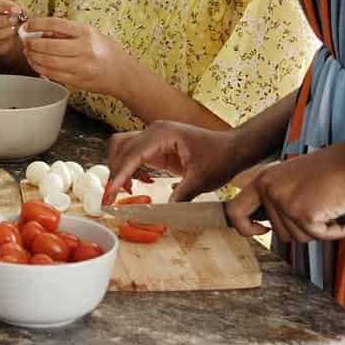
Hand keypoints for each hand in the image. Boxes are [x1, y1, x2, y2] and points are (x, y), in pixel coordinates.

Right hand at [0, 0, 21, 56]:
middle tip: (15, 20)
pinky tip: (12, 36)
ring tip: (16, 28)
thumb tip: (22, 11)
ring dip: (6, 32)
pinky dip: (6, 42)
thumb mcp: (3, 3)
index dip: (2, 6)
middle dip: (0, 21)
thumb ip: (11, 6)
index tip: (16, 8)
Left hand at [19, 17, 133, 99]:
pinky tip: (36, 64)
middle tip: (25, 41)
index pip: (56, 24)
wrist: (122, 73)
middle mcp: (84, 49)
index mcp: (86, 33)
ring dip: (33, 57)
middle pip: (48, 46)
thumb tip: (40, 31)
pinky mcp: (77, 81)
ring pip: (48, 62)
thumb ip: (66, 32)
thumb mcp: (89, 33)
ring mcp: (80, 67)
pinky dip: (40, 68)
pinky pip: (53, 74)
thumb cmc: (104, 50)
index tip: (27, 25)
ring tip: (28, 53)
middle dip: (31, 44)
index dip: (37, 24)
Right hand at [105, 118, 243, 201]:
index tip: (110, 195)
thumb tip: (163, 213)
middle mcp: (155, 131)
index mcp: (163, 134)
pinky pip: (135, 153)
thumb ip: (181, 195)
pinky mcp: (158, 144)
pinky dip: (130, 168)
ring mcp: (155, 136)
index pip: (132, 154)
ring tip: (125, 191)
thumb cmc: (221, 158)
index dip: (119, 176)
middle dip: (115, 172)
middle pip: (121, 148)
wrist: (234, 149)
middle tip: (112, 198)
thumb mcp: (201, 180)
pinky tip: (140, 182)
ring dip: (120, 168)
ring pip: (124, 148)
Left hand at [229, 146, 344, 245]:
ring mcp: (284, 202)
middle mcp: (269, 190)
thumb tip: (267, 226)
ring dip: (321, 230)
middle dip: (303, 229)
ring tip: (333, 210)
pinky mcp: (302, 214)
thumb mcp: (291, 180)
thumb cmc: (330, 172)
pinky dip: (337, 233)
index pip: (234, 210)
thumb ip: (277, 198)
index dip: (245, 227)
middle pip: (279, 232)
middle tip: (321, 214)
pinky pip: (320, 237)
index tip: (264, 230)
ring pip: (300, 238)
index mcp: (263, 180)